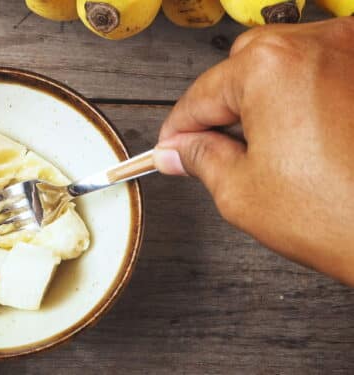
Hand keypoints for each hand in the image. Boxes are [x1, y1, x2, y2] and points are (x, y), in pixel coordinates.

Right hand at [153, 18, 353, 285]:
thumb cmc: (342, 215)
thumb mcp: (240, 192)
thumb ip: (199, 159)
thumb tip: (178, 151)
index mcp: (270, 67)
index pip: (201, 95)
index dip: (178, 129)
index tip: (172, 146)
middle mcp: (316, 45)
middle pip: (242, 67)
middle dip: (222, 108)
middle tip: (210, 149)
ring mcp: (353, 54)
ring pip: (284, 63)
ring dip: (263, 97)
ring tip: (261, 145)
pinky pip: (324, 70)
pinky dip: (304, 94)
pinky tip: (300, 133)